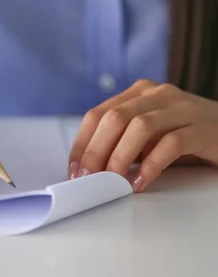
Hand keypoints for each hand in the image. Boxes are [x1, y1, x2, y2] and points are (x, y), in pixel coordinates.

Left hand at [68, 79, 217, 191]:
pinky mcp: (202, 127)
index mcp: (138, 93)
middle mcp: (157, 94)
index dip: (82, 144)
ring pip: (138, 127)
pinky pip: (170, 144)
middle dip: (96, 152)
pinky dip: (150, 166)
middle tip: (89, 179)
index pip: (97, 115)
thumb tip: (89, 169)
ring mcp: (181, 107)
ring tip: (113, 182)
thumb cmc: (186, 136)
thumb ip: (122, 142)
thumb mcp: (148, 135)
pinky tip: (141, 183)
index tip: (74, 171)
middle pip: (114, 119)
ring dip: (119, 158)